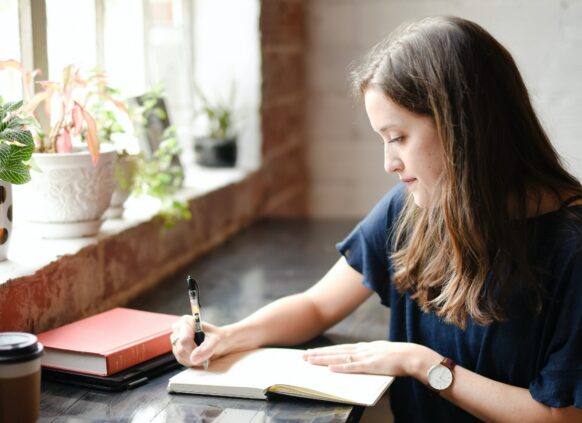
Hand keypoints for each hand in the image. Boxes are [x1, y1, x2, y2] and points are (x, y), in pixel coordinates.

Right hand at [170, 315, 225, 367]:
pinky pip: (181, 360)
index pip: (184, 339)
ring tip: (203, 354)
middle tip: (205, 353)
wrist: (219, 343)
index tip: (203, 351)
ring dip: (193, 359)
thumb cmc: (218, 337)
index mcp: (186, 322)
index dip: (193, 349)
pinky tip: (198, 357)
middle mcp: (179, 329)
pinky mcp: (177, 350)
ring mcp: (176, 340)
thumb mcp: (216, 340)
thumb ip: (206, 348)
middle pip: (181, 349)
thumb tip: (194, 358)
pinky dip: (191, 361)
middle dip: (194, 355)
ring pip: (180, 356)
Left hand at [303, 341, 434, 376]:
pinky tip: (330, 368)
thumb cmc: (399, 357)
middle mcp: (362, 349)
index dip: (326, 350)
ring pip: (339, 357)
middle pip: (336, 351)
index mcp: (365, 347)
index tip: (313, 352)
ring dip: (324, 359)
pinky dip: (340, 367)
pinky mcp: (370, 365)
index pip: (341, 348)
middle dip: (319, 354)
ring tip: (310, 361)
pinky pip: (352, 367)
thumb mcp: (381, 354)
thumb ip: (370, 357)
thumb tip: (361, 362)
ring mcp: (365, 356)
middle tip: (304, 356)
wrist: (412, 356)